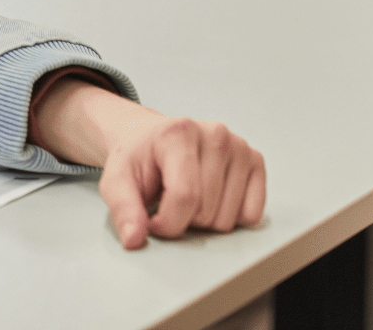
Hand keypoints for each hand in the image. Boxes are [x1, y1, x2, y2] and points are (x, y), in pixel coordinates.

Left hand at [33, 79, 264, 249]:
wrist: (152, 139)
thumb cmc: (139, 160)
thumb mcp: (117, 180)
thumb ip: (122, 208)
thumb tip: (134, 240)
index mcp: (178, 132)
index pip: (185, 198)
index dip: (166, 223)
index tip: (151, 218)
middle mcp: (214, 133)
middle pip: (207, 212)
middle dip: (183, 220)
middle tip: (169, 199)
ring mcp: (239, 146)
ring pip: (229, 220)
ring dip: (205, 221)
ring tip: (188, 196)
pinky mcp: (255, 160)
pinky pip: (252, 216)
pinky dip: (230, 217)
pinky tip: (211, 197)